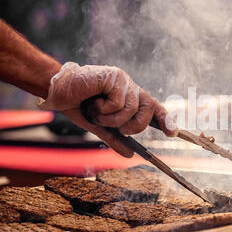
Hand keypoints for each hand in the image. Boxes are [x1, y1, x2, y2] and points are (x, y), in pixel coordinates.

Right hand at [38, 62, 176, 156]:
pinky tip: (93, 100)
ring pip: (132, 110)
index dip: (166, 120)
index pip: (154, 109)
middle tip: (113, 125)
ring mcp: (124, 82)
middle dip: (132, 126)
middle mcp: (131, 89)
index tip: (173, 133)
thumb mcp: (100, 127)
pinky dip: (103, 108)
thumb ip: (115, 139)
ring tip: (96, 110)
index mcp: (131, 99)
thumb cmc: (79, 106)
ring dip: (110, 118)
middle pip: (148, 112)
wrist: (58, 91)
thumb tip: (130, 155)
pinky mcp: (115, 77)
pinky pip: (118, 102)